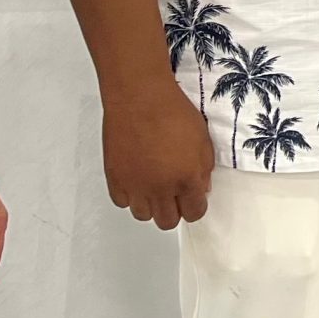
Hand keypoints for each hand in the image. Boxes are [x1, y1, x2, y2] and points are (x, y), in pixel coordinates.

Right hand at [102, 79, 216, 228]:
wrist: (139, 96)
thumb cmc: (172, 111)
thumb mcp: (202, 139)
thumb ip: (203, 169)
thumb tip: (200, 188)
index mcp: (186, 179)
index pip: (194, 213)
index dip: (195, 206)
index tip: (192, 198)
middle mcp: (160, 189)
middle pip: (168, 221)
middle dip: (174, 209)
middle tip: (173, 193)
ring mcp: (135, 186)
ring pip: (143, 215)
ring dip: (150, 204)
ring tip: (153, 185)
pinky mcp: (115, 178)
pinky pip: (122, 202)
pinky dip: (129, 195)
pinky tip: (136, 179)